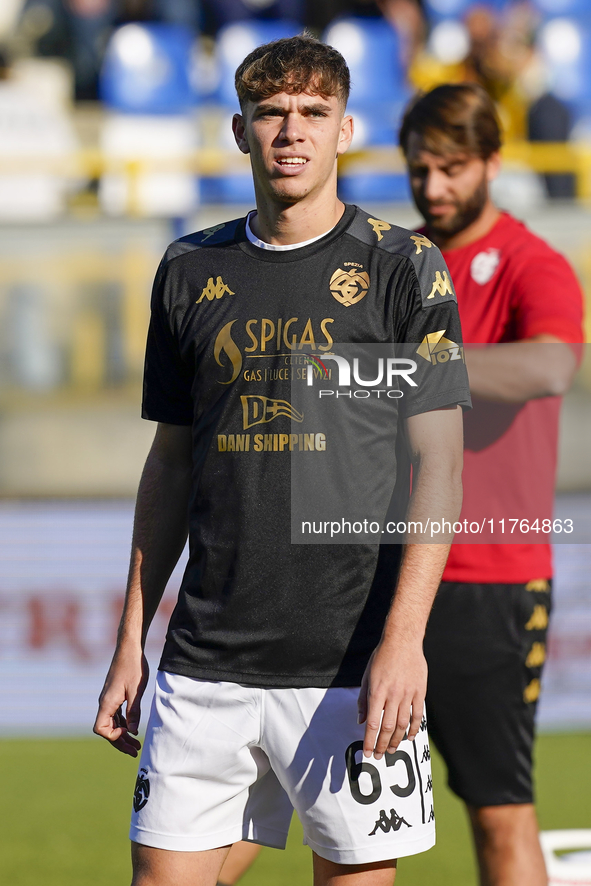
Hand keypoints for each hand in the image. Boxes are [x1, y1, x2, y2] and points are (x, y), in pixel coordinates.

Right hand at [93, 647, 148, 756]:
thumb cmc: (133, 666)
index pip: (100, 728)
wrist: (129, 647)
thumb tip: (132, 732)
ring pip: (111, 722)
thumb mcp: (137, 690)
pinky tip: (133, 728)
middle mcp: (104, 702)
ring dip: (122, 734)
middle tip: (135, 751)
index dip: (113, 736)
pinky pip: (115, 715)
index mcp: (107, 702)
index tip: (128, 734)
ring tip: (137, 744)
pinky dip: (123, 723)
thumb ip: (134, 712)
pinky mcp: (114, 695)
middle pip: (106, 729)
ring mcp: (108, 699)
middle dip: (120, 741)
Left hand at [357, 639, 426, 758]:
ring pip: (402, 724)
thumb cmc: (382, 657)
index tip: (368, 752)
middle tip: (379, 755)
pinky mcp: (420, 692)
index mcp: (377, 691)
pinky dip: (413, 728)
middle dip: (382, 744)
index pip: (373, 722)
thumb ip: (364, 700)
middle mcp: (393, 695)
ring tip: (391, 749)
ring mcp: (408, 694)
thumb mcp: (367, 676)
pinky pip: (417, 715)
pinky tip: (409, 737)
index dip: (370, 740)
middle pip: (387, 727)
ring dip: (396, 740)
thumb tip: (361, 720)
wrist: (402, 641)